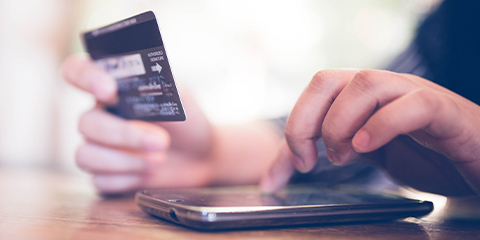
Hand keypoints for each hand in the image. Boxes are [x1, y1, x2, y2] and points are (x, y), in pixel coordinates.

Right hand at [62, 54, 215, 193]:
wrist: (202, 155)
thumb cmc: (187, 121)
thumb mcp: (180, 98)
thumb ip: (161, 86)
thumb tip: (142, 83)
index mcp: (111, 89)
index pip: (77, 72)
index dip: (85, 77)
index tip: (109, 91)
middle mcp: (99, 116)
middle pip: (86, 123)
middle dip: (124, 134)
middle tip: (161, 140)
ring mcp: (98, 147)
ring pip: (86, 155)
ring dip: (125, 160)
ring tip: (159, 160)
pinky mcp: (105, 175)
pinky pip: (99, 180)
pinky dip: (127, 179)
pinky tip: (148, 173)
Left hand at [261, 69, 479, 195]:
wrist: (478, 161)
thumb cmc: (424, 154)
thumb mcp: (363, 155)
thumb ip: (320, 155)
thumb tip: (272, 177)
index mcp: (363, 94)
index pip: (315, 89)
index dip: (296, 124)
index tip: (298, 163)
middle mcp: (384, 87)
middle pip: (329, 79)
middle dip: (308, 121)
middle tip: (313, 159)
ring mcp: (413, 95)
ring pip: (366, 83)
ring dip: (342, 123)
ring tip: (347, 155)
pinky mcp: (444, 111)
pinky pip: (413, 104)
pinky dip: (384, 124)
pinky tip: (370, 147)